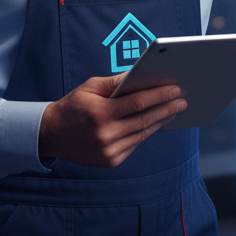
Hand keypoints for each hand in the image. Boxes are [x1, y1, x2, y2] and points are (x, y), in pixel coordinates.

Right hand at [38, 75, 185, 166]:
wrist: (52, 135)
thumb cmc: (74, 106)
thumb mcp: (91, 87)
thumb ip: (117, 82)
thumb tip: (142, 75)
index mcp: (99, 114)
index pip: (138, 103)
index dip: (159, 96)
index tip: (175, 89)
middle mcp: (105, 135)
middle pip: (145, 120)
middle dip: (167, 108)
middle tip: (182, 100)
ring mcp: (108, 151)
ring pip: (143, 134)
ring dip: (161, 121)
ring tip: (174, 109)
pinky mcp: (111, 161)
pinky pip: (135, 143)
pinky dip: (147, 132)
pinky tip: (157, 122)